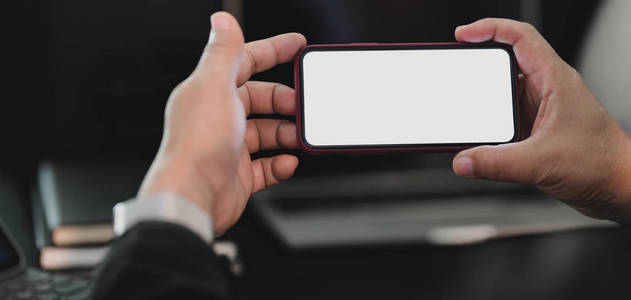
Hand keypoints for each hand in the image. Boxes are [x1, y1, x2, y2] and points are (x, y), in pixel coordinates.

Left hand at [138, 12, 305, 233]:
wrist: (193, 198)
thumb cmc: (198, 145)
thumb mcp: (213, 86)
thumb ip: (222, 52)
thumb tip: (222, 20)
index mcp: (209, 91)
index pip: (245, 61)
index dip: (273, 50)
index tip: (298, 46)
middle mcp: (218, 117)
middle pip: (261, 99)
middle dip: (285, 100)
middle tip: (304, 105)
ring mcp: (229, 147)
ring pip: (267, 132)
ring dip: (287, 133)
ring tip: (300, 136)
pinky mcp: (238, 175)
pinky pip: (267, 166)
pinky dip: (281, 164)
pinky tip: (288, 162)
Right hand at [451, 18, 630, 220]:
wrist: (619, 187)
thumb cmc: (600, 164)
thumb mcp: (541, 163)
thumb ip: (496, 163)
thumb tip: (463, 160)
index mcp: (555, 80)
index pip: (520, 38)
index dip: (489, 29)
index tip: (462, 35)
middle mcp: (548, 90)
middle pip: (506, 64)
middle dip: (478, 67)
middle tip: (455, 72)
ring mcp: (542, 109)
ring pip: (504, 93)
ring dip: (484, 101)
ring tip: (465, 110)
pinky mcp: (537, 129)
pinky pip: (506, 117)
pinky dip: (490, 123)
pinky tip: (480, 137)